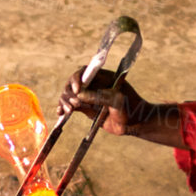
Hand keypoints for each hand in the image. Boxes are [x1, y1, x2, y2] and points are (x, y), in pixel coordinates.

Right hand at [56, 69, 186, 148]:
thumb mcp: (117, 100)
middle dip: (70, 93)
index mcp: (102, 76)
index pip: (84, 72)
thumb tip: (79, 95)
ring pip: (70, 95)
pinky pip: (72, 106)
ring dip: (65, 101)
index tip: (77, 90)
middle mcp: (93, 84)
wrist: (135, 124)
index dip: (76, 79)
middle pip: (73, 84)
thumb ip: (99, 96)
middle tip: (74, 105)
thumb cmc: (131, 107)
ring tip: (68, 111)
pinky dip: (64, 108)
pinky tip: (60, 113)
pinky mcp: (86, 108)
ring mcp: (89, 96)